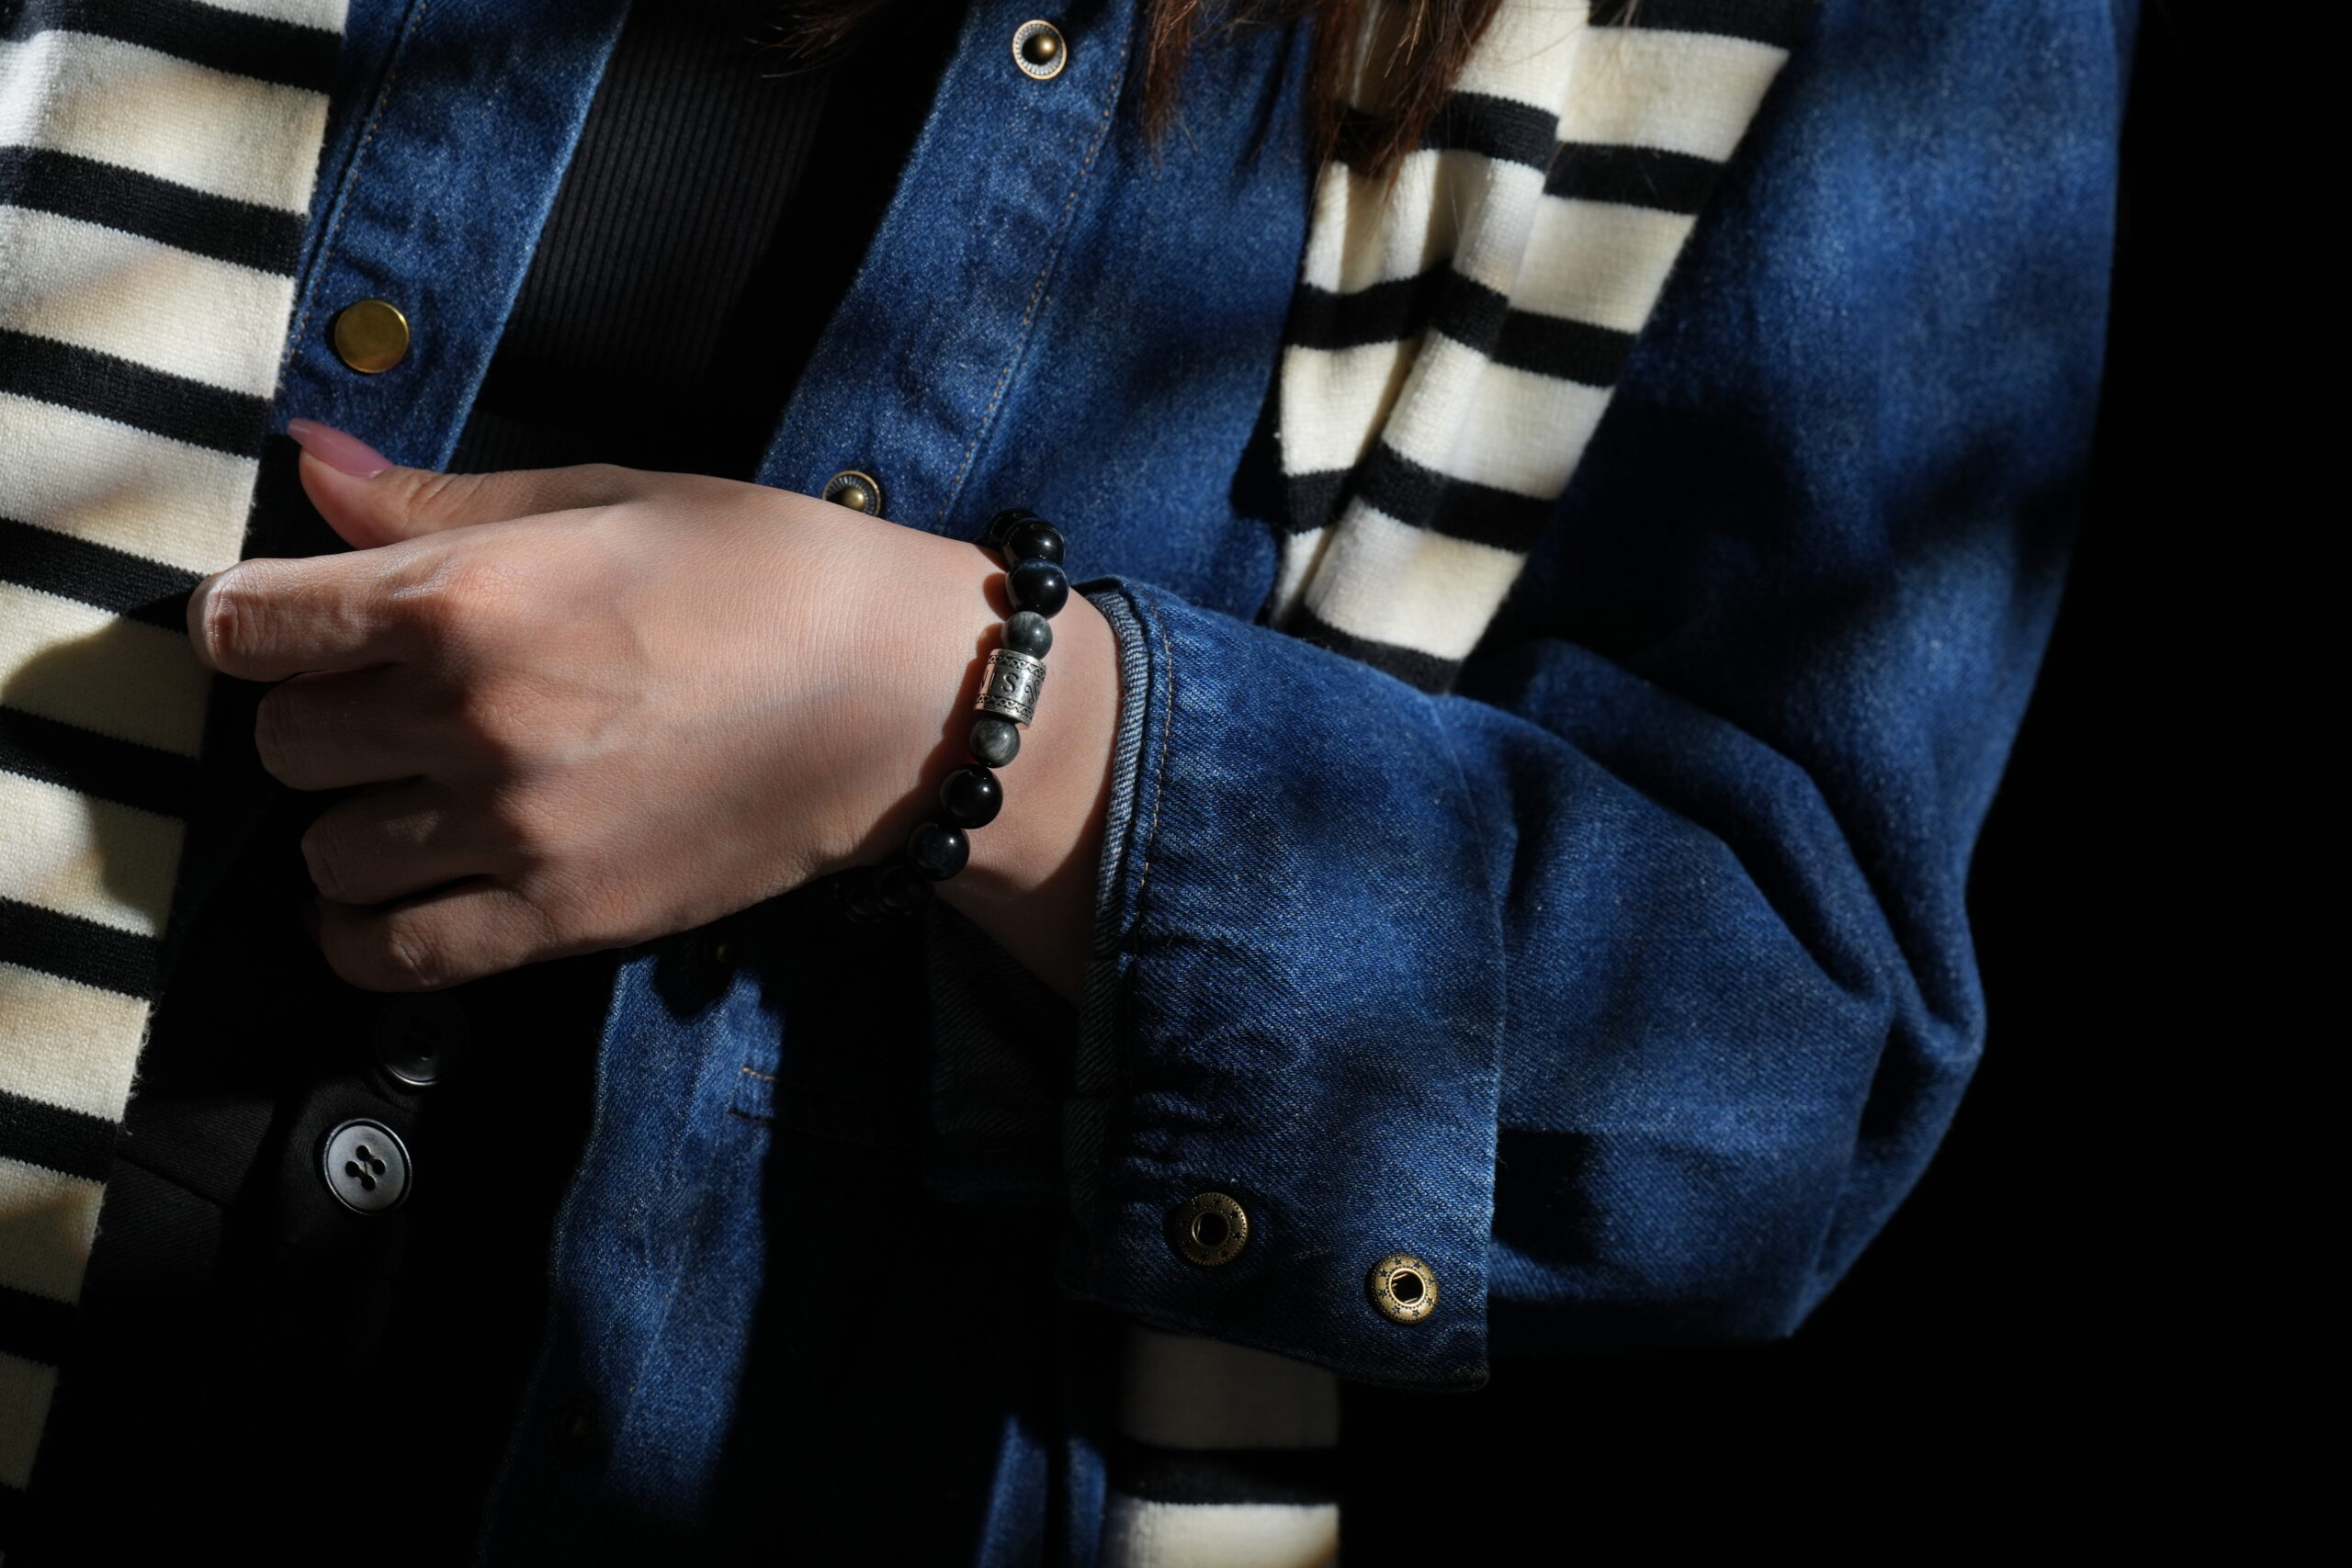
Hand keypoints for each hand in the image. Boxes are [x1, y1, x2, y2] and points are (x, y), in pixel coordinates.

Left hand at [190, 422, 1116, 994]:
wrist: (910, 699)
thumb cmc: (776, 572)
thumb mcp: (613, 498)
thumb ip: (442, 502)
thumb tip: (309, 466)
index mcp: (470, 595)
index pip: (247, 622)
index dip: (252, 618)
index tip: (290, 623)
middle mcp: (470, 720)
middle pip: (281, 742)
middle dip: (321, 714)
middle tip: (398, 701)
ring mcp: (514, 833)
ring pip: (324, 853)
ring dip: (354, 819)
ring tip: (423, 792)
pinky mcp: (564, 920)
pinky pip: (387, 956)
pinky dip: (368, 931)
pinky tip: (411, 887)